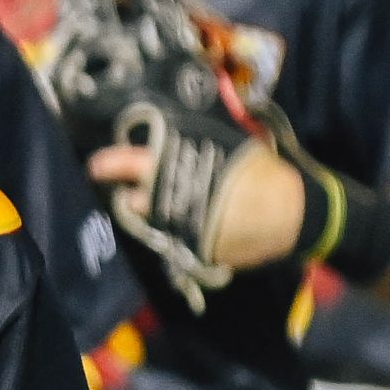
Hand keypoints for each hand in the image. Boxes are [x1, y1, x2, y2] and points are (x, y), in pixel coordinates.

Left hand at [86, 139, 304, 273]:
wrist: (293, 214)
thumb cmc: (262, 173)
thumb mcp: (229, 147)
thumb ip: (198, 145)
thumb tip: (173, 139)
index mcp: (178, 167)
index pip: (132, 163)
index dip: (111, 164)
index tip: (96, 166)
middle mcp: (173, 199)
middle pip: (136, 200)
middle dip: (132, 197)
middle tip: (132, 193)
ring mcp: (182, 228)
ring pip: (154, 222)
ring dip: (155, 214)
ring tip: (170, 207)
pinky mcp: (195, 251)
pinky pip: (178, 240)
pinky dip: (181, 231)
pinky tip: (195, 223)